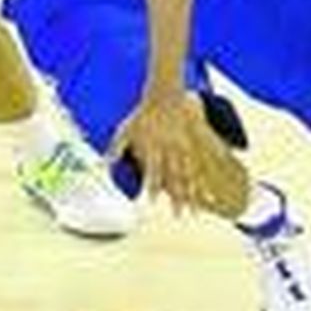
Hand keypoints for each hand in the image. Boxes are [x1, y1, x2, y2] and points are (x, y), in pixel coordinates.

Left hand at [107, 91, 235, 216]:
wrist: (164, 96)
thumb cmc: (142, 115)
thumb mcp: (125, 129)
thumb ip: (115, 148)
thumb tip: (102, 165)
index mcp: (153, 148)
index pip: (152, 171)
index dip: (151, 186)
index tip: (151, 201)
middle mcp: (169, 150)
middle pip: (174, 178)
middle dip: (176, 197)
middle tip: (177, 215)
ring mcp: (183, 148)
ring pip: (190, 175)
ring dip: (192, 194)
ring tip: (196, 211)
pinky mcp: (192, 146)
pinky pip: (200, 167)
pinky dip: (204, 181)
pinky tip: (208, 193)